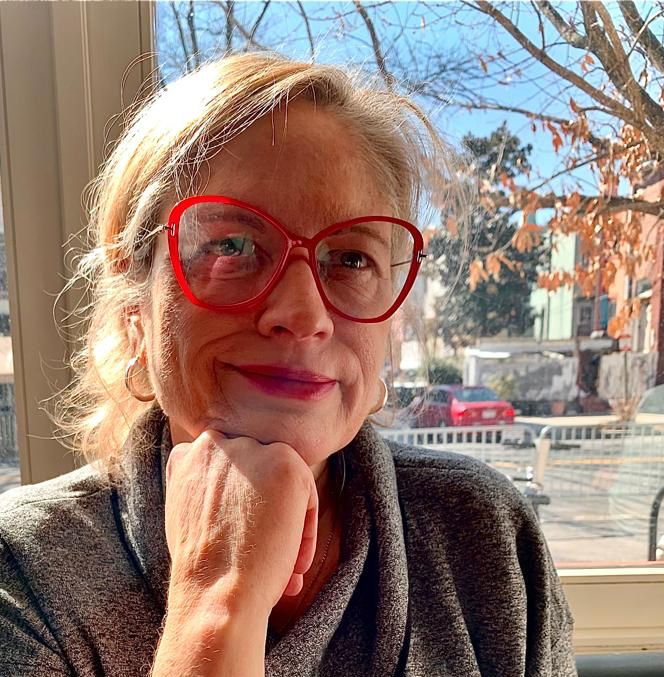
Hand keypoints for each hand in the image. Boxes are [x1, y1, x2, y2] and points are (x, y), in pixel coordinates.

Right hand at [164, 430, 318, 616]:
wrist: (216, 593)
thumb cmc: (203, 567)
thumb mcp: (187, 511)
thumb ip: (207, 484)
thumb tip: (239, 485)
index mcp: (190, 452)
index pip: (227, 467)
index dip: (240, 506)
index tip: (242, 538)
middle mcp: (217, 441)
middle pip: (257, 472)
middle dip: (265, 512)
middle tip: (265, 550)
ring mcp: (251, 450)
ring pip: (282, 481)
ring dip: (287, 521)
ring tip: (284, 565)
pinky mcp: (284, 461)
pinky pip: (306, 491)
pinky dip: (305, 528)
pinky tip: (294, 563)